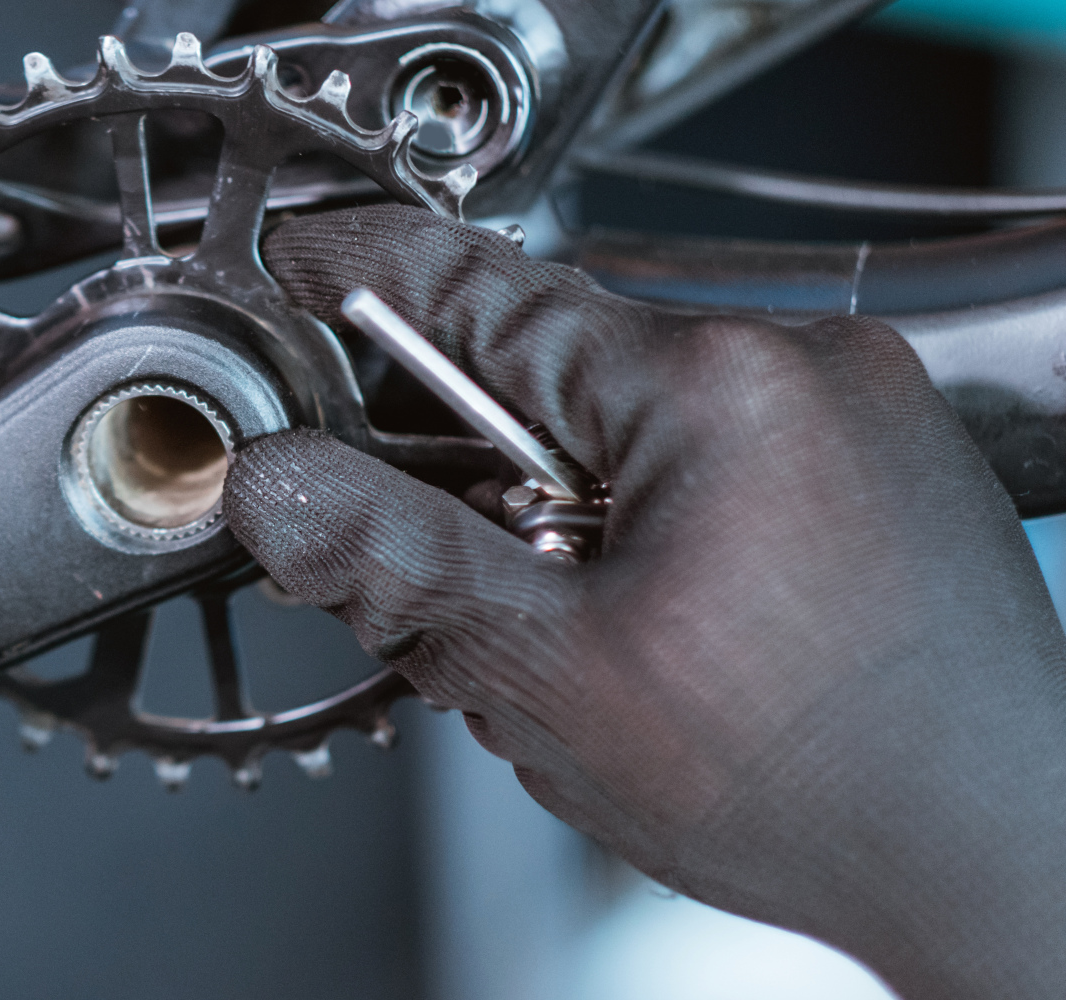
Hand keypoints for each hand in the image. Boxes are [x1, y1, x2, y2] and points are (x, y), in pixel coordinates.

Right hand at [228, 206, 1065, 996]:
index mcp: (720, 384)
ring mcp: (851, 415)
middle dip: (471, 482)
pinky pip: (701, 463)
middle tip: (453, 596)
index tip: (301, 259)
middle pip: (548, 378)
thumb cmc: (828, 784)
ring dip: (556, 524)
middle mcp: (801, 367)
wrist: (997, 864)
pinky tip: (652, 640)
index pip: (488, 294)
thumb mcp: (556, 675)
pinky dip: (636, 533)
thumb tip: (278, 486)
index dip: (366, 277)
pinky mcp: (872, 468)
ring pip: (618, 432)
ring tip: (586, 650)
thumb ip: (394, 564)